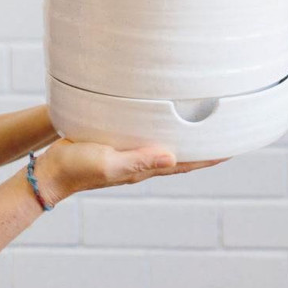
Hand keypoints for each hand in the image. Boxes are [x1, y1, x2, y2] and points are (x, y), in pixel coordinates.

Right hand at [33, 138, 228, 205]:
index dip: (211, 156)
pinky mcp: (121, 141)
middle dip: (206, 143)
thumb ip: (137, 161)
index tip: (235, 146)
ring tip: (205, 121)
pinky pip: (150, 135)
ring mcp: (133, 151)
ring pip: (169, 143)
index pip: (187, 162)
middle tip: (228, 128)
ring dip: (188, 135)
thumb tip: (172, 157)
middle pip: (183, 153)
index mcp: (145, 166)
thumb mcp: (108, 163)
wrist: (51, 170)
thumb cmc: (76, 167)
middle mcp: (144, 159)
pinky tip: (166, 117)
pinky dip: (165, 128)